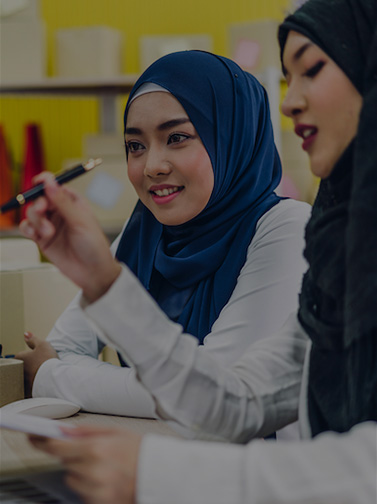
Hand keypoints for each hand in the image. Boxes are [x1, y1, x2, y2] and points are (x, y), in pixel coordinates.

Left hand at [15, 332, 57, 396]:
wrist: (53, 378)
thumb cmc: (47, 359)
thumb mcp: (42, 344)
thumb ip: (33, 339)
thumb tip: (25, 334)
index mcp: (19, 358)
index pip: (22, 355)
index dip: (31, 355)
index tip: (39, 356)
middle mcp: (18, 370)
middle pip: (22, 367)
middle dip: (30, 366)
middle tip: (41, 365)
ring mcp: (22, 381)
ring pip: (26, 377)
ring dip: (32, 375)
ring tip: (43, 373)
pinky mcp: (28, 391)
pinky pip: (30, 387)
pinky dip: (35, 384)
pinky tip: (43, 382)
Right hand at [19, 173, 121, 302]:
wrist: (93, 273)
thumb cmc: (94, 246)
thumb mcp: (80, 221)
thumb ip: (63, 202)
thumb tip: (50, 182)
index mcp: (73, 202)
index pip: (55, 186)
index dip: (46, 182)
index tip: (39, 182)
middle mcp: (60, 211)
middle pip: (40, 198)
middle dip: (39, 203)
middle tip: (42, 211)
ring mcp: (50, 224)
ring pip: (32, 213)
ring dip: (36, 220)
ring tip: (48, 232)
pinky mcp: (42, 238)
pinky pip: (27, 228)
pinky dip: (28, 229)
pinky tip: (35, 234)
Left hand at [29, 425, 141, 503]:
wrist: (162, 475)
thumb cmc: (142, 451)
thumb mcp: (116, 432)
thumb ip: (87, 431)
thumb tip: (64, 430)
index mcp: (97, 449)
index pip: (59, 447)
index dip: (43, 441)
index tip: (34, 437)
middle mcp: (93, 472)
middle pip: (66, 463)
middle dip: (75, 456)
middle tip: (95, 452)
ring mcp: (96, 491)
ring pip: (72, 480)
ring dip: (82, 472)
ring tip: (105, 467)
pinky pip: (83, 494)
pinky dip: (90, 486)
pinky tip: (108, 479)